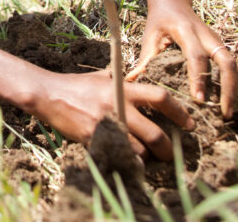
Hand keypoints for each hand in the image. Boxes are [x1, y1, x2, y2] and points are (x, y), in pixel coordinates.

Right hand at [33, 70, 193, 160]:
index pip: (160, 97)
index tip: (189, 123)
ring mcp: (106, 124)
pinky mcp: (93, 138)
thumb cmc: (76, 85)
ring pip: (138, 150)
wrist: (48, 94)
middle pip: (155, 133)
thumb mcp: (102, 77)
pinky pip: (117, 155)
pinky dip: (124, 161)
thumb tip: (139, 78)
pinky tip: (125, 161)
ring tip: (144, 157)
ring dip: (144, 157)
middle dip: (167, 148)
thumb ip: (122, 80)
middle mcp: (118, 106)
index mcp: (123, 89)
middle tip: (170, 153)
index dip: (179, 111)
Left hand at [125, 0, 237, 119]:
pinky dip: (231, 84)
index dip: (198, 78)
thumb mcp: (150, 37)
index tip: (198, 99)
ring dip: (233, 89)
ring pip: (233, 65)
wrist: (172, 2)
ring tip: (227, 112)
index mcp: (186, 31)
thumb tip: (133, 83)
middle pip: (226, 61)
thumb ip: (145, 60)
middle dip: (228, 88)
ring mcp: (216, 40)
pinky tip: (225, 101)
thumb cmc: (158, 21)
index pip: (196, 56)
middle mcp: (206, 35)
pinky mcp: (220, 45)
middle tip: (224, 113)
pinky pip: (231, 66)